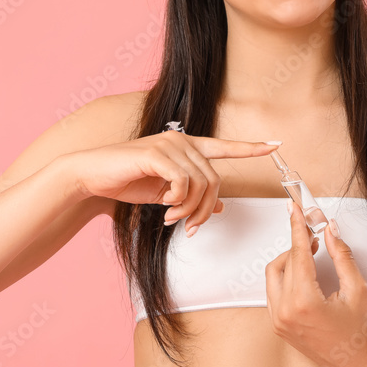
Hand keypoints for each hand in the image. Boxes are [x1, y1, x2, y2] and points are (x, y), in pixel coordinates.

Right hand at [64, 131, 279, 233]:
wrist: (93, 177)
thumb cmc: (127, 182)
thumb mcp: (165, 194)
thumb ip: (191, 195)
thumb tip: (219, 207)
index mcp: (186, 146)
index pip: (223, 147)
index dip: (249, 148)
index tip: (274, 146)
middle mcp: (181, 140)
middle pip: (214, 179)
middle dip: (205, 209)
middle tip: (189, 226)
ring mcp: (169, 144)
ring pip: (201, 183)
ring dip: (189, 208)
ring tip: (172, 218)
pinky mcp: (156, 153)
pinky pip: (182, 182)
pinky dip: (177, 200)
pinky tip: (164, 207)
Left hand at [265, 200, 366, 366]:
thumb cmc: (359, 333)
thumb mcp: (357, 289)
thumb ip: (342, 255)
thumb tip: (330, 230)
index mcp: (303, 301)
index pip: (297, 253)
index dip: (297, 227)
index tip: (294, 209)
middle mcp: (284, 311)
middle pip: (284, 261)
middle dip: (297, 244)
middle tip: (314, 235)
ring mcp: (278, 319)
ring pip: (274, 275)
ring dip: (290, 260)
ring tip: (310, 253)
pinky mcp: (277, 325)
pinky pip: (274, 291)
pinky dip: (286, 277)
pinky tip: (303, 272)